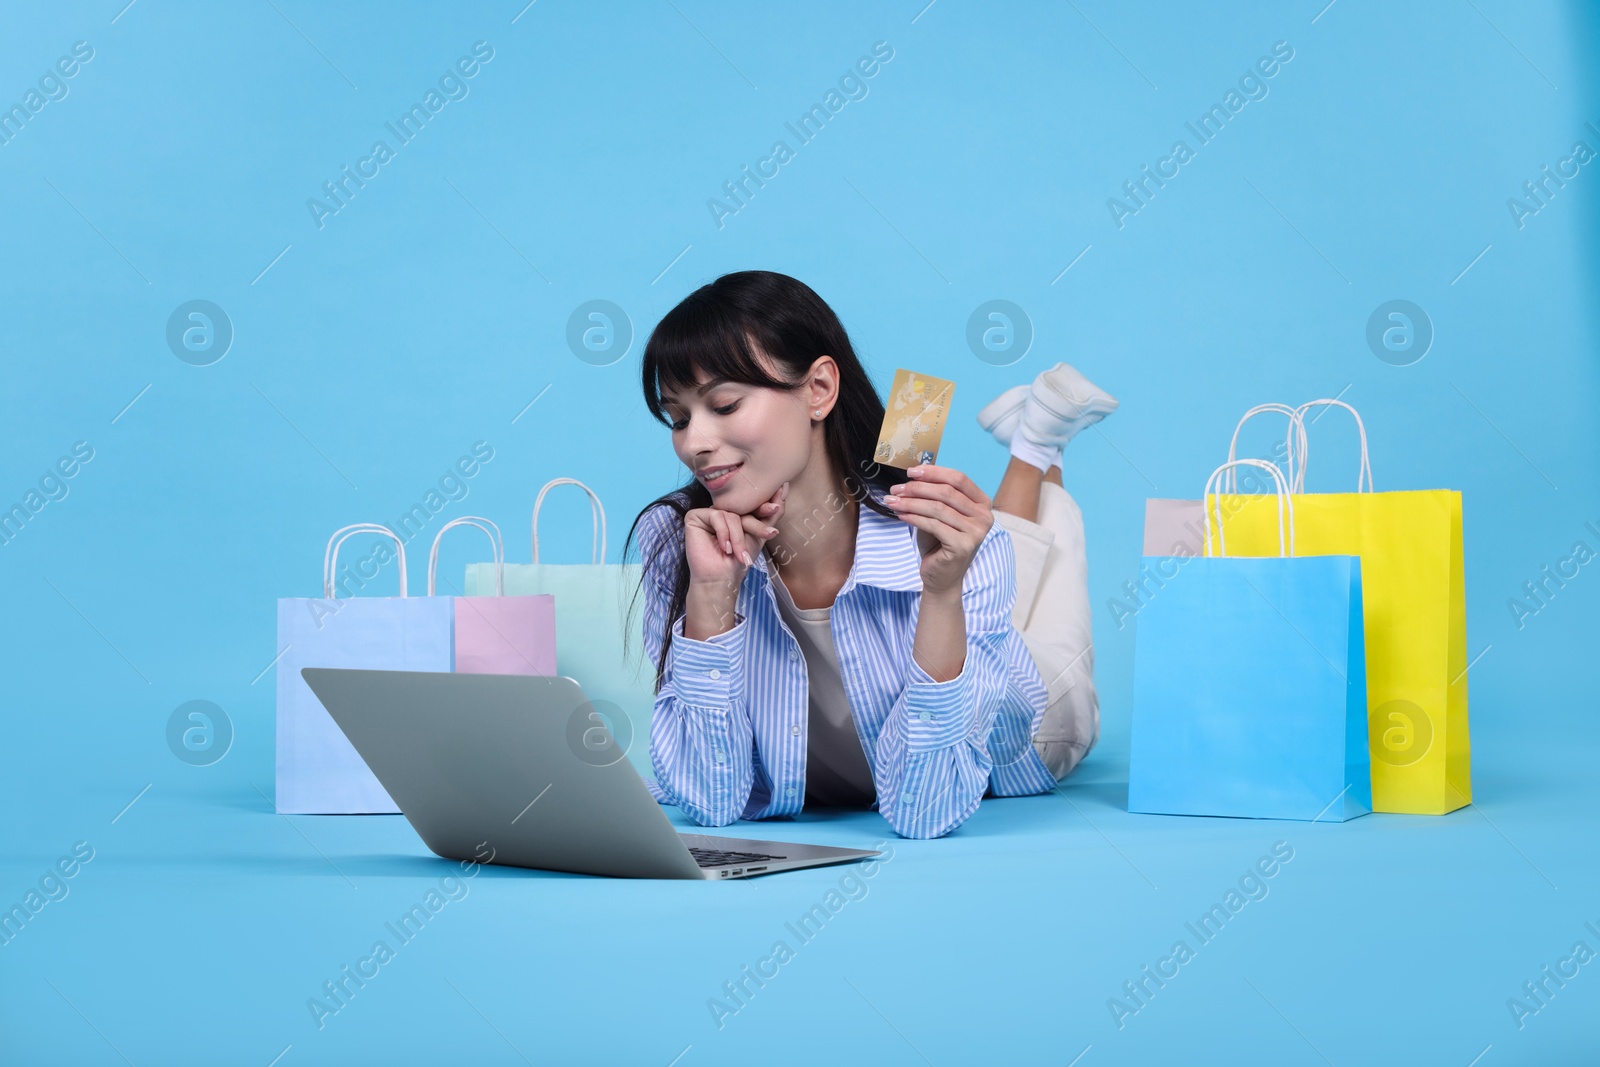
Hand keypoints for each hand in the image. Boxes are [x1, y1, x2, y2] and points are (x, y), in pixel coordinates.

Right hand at [683, 480, 788, 587]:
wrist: (721, 578)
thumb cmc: (740, 559)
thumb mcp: (761, 534)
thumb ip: (771, 514)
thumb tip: (784, 487)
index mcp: (736, 513)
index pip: (751, 505)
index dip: (764, 507)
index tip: (776, 508)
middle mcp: (722, 511)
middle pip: (743, 509)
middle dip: (756, 525)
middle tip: (769, 535)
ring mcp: (708, 513)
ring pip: (731, 515)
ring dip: (738, 537)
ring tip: (738, 554)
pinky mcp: (695, 516)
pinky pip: (716, 516)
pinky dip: (723, 533)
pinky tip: (724, 547)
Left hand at [883, 465, 991, 597]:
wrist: (942, 577)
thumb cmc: (939, 543)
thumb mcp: (939, 514)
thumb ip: (934, 495)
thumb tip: (914, 475)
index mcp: (982, 503)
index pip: (959, 479)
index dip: (934, 472)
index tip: (911, 471)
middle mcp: (984, 516)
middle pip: (947, 492)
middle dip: (918, 488)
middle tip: (896, 489)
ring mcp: (976, 532)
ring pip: (938, 508)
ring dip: (911, 502)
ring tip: (893, 501)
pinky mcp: (962, 545)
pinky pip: (933, 525)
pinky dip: (914, 518)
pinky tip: (900, 515)